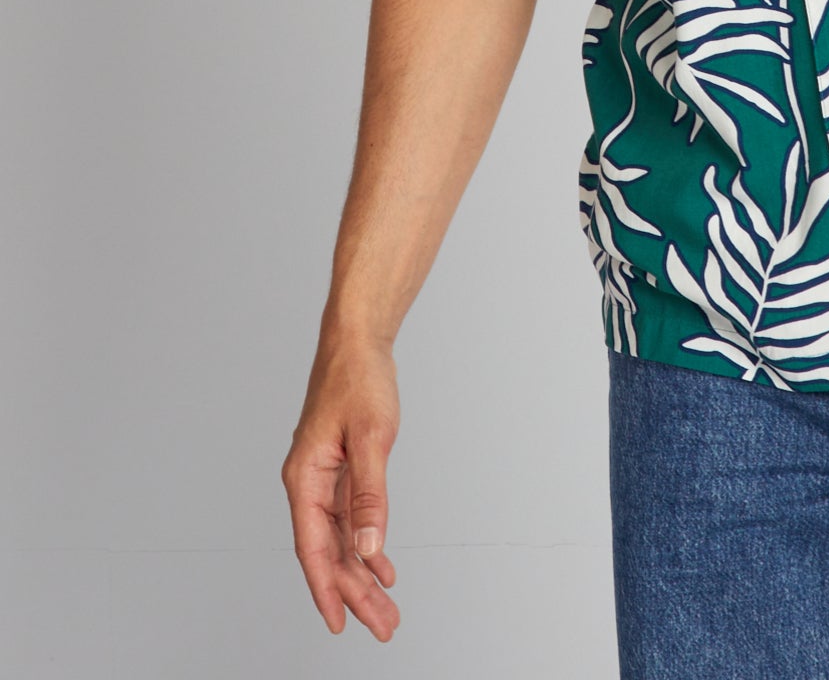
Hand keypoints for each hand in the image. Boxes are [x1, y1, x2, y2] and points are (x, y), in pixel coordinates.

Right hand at [282, 327, 401, 639]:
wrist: (357, 341)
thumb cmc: (358, 379)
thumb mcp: (372, 436)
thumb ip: (371, 493)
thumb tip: (369, 545)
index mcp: (305, 478)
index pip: (312, 548)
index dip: (326, 588)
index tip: (338, 624)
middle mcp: (308, 483)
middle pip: (328, 551)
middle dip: (353, 592)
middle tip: (383, 626)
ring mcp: (323, 478)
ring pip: (340, 539)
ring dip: (362, 574)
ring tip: (386, 609)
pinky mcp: (340, 469)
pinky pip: (349, 519)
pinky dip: (366, 543)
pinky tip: (382, 567)